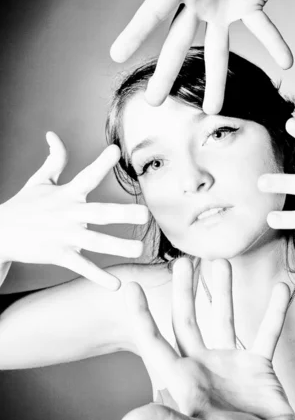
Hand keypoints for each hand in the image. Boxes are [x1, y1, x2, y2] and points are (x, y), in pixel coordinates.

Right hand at [0, 133, 147, 289]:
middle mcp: (68, 214)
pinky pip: (82, 266)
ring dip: (118, 247)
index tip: (116, 151)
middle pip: (99, 213)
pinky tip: (116, 284)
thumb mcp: (38, 181)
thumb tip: (52, 134)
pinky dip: (97, 276)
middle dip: (122, 213)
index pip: (86, 176)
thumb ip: (54, 159)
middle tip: (145, 213)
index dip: (100, 163)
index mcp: (66, 195)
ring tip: (138, 250)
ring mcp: (63, 236)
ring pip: (95, 242)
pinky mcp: (58, 254)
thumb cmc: (24, 206)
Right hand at [110, 0, 292, 114]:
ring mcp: (225, 9)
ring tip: (213, 110)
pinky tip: (286, 61)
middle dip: (167, 73)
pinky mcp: (250, 8)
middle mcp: (200, 0)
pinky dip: (275, 43)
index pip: (155, 8)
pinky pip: (263, 30)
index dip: (137, 31)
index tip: (116, 54)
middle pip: (180, 43)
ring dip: (216, 80)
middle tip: (154, 102)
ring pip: (217, 51)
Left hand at [120, 258, 294, 419]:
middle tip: (183, 261)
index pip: (155, 342)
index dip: (141, 316)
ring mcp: (230, 361)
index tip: (131, 288)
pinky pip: (266, 331)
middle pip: (187, 319)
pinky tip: (282, 289)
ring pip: (223, 316)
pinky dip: (274, 311)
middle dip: (183, 290)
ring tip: (222, 262)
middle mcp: (202, 365)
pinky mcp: (257, 363)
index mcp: (183, 380)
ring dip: (223, 289)